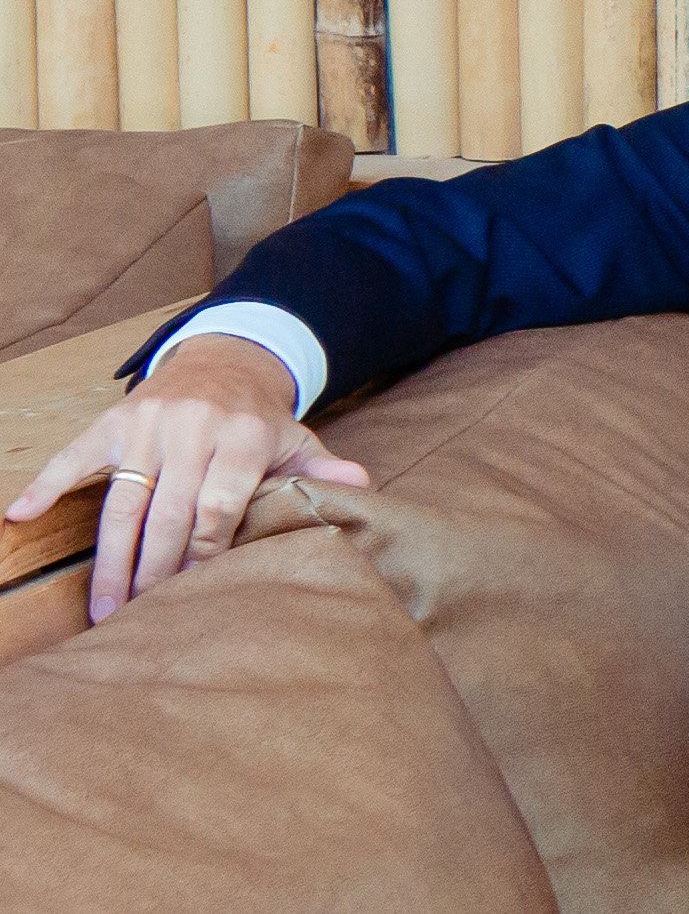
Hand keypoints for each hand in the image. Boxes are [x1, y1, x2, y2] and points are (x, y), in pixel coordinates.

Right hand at [2, 334, 366, 622]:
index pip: (218, 509)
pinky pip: (73, 458)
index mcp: (241, 437)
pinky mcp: (111, 422)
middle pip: (168, 515)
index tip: (195, 597)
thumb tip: (361, 486)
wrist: (222, 361)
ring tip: (105, 608)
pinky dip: (45, 487)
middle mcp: (191, 428)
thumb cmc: (259, 419)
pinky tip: (19, 517)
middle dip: (154, 572)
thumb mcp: (297, 439)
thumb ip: (322, 469)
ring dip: (111, 559)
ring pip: (122, 502)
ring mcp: (146, 425)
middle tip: (142, 620)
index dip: (205, 556)